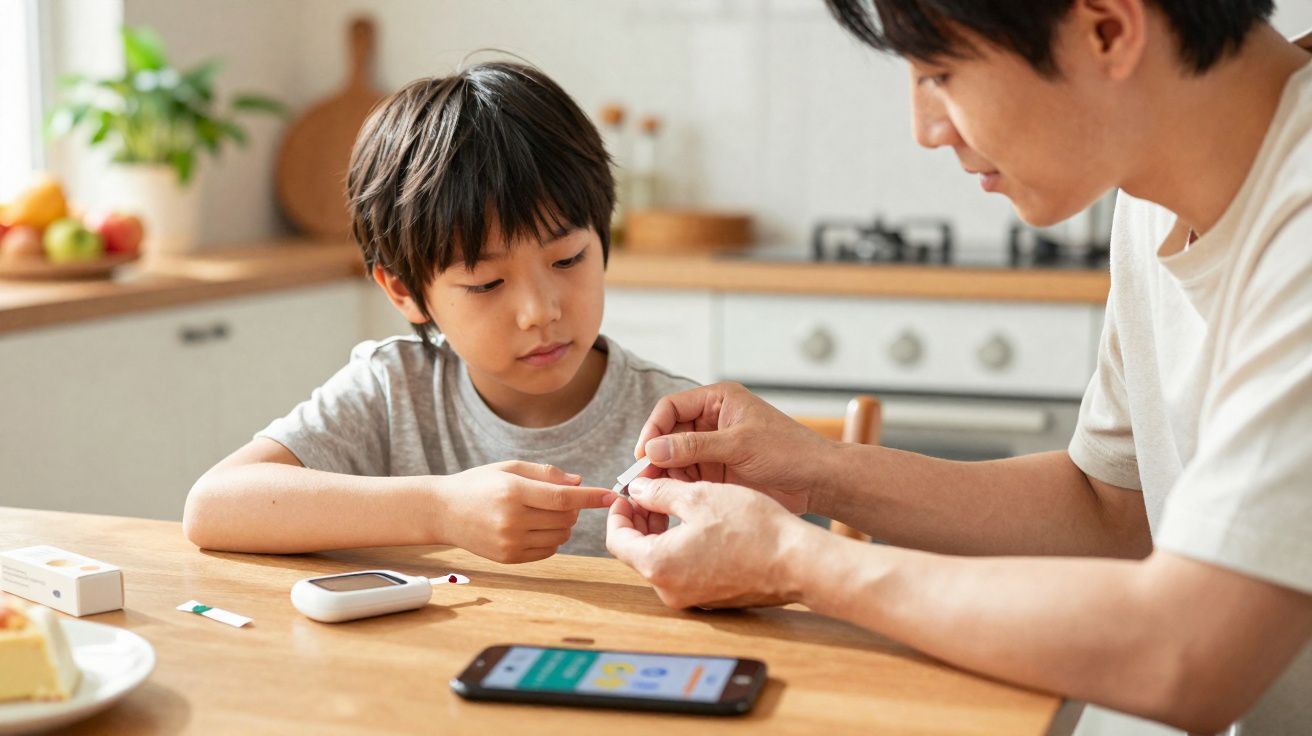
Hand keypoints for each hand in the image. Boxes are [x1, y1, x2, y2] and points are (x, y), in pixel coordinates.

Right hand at [438, 461, 616, 562]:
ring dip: (563, 525)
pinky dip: (551, 540)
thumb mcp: (509, 467)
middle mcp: (512, 520)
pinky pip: (547, 551)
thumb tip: (578, 481)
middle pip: (565, 518)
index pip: (562, 497)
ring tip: (544, 512)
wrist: (443, 511)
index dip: (590, 497)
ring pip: (560, 537)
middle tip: (558, 499)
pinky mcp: (508, 558)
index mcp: (513, 492)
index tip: (611, 495)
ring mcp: (509, 542)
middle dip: (572, 509)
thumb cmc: (479, 484)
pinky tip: (535, 527)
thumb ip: (546, 473)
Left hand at [606, 475, 821, 608]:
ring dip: (662, 532)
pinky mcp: (711, 598)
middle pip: (638, 552)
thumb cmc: (751, 528)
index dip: (618, 514)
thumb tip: (638, 490)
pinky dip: (683, 546)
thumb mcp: (700, 497)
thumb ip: (660, 493)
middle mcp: (670, 590)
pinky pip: (685, 570)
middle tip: (651, 492)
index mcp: (659, 565)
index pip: (617, 541)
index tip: (627, 494)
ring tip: (677, 502)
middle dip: (641, 520)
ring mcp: (691, 598)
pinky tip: (699, 523)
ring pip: (663, 560)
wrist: (797, 562)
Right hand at [634, 382, 835, 513]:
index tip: (643, 455)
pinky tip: (670, 500)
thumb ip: (694, 447)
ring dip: (664, 474)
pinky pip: (688, 477)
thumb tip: (652, 451)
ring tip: (653, 494)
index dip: (653, 429)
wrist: (818, 480)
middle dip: (655, 456)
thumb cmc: (788, 451)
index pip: (671, 407)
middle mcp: (712, 421)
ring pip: (675, 458)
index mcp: (718, 401)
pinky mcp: (718, 471)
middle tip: (640, 480)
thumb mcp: (739, 445)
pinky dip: (678, 487)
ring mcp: (714, 448)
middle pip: (668, 434)